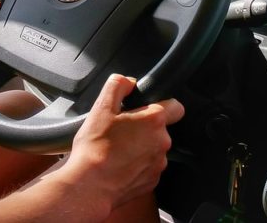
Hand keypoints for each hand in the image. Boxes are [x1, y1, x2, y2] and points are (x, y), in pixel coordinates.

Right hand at [58, 75, 184, 213]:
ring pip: (154, 148)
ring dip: (141, 146)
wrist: (90, 185)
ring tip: (118, 148)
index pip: (176, 106)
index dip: (163, 104)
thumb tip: (128, 81)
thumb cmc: (95, 148)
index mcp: (153, 120)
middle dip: (145, 127)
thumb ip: (118, 85)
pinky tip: (120, 164)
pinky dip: (138, 164)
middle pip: (161, 128)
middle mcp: (162, 142)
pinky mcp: (152, 181)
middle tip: (122, 129)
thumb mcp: (101, 107)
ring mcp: (159, 163)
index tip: (148, 109)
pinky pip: (149, 166)